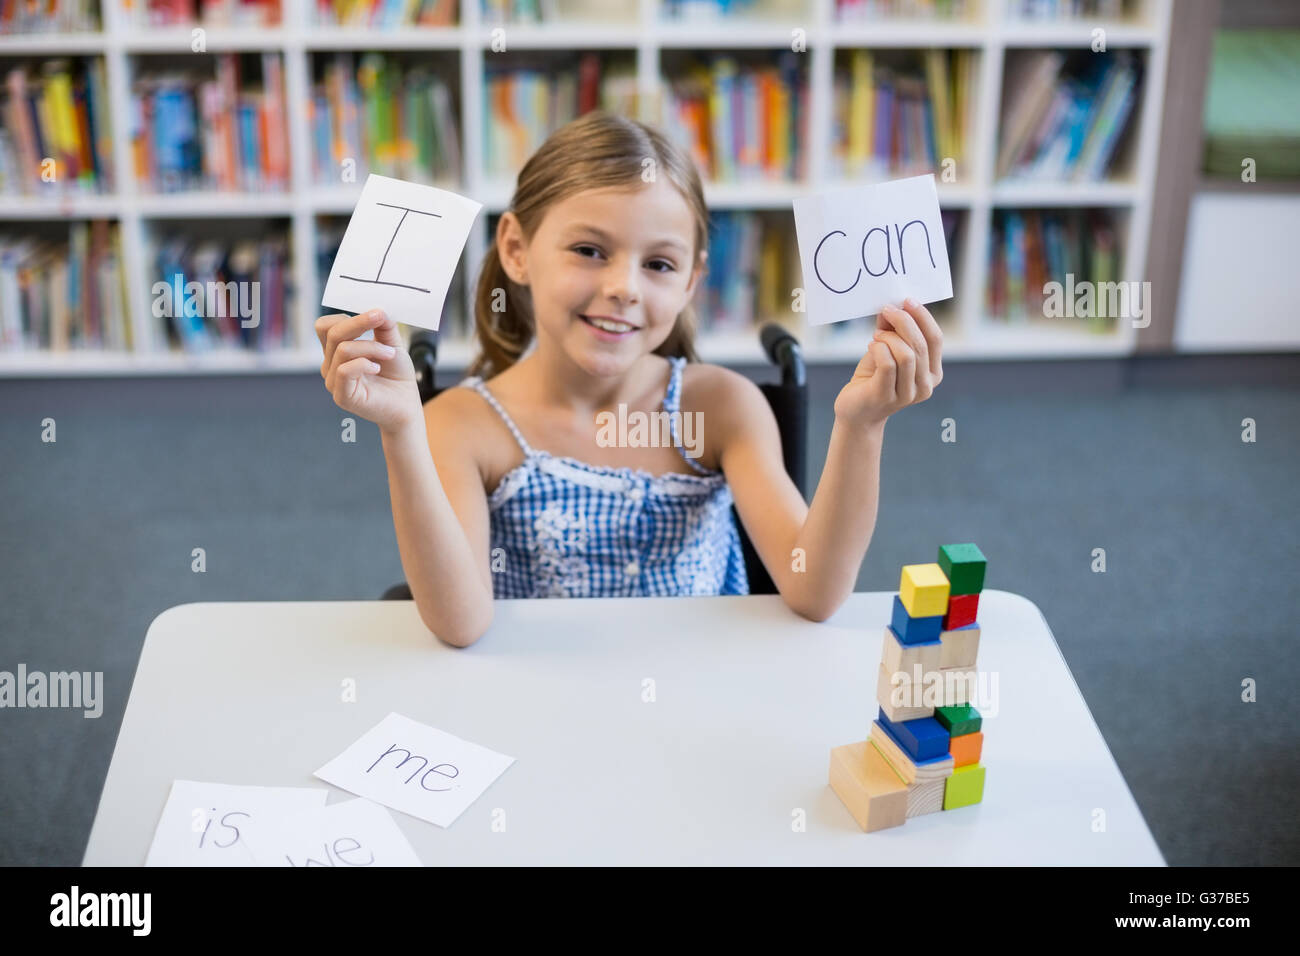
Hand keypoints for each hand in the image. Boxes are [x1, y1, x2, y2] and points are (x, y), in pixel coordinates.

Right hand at [316, 308, 421, 434]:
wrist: (407, 405)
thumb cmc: (397, 376)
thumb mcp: (392, 344)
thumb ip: (384, 326)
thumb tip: (378, 309)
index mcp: (337, 351)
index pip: (325, 326)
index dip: (346, 316)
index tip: (373, 315)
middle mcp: (330, 365)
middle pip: (332, 332)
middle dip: (360, 322)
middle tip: (381, 319)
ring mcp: (333, 381)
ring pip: (342, 349)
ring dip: (371, 346)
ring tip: (390, 354)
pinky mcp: (342, 396)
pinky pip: (344, 370)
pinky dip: (364, 363)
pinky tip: (378, 368)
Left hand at [833, 298, 943, 430]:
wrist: (856, 411)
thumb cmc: (873, 379)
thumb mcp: (886, 350)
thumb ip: (892, 330)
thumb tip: (892, 307)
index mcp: (932, 373)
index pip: (936, 339)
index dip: (923, 317)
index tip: (907, 301)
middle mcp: (925, 386)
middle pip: (920, 345)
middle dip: (903, 322)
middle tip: (886, 310)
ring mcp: (907, 394)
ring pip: (906, 354)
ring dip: (888, 338)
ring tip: (876, 336)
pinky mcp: (885, 396)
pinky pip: (887, 364)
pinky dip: (878, 349)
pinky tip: (871, 346)